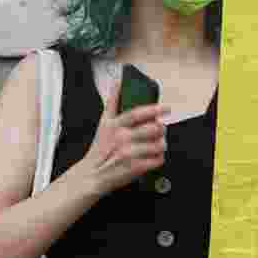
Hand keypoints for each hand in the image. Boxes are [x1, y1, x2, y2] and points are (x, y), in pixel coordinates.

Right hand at [80, 80, 169, 194]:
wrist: (90, 175)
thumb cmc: (100, 149)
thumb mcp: (103, 123)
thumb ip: (113, 102)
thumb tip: (118, 82)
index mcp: (115, 126)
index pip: (136, 114)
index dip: (153, 109)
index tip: (166, 108)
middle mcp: (122, 138)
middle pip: (153, 129)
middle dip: (161, 129)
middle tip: (160, 130)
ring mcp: (129, 154)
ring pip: (158, 145)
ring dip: (161, 144)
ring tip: (157, 145)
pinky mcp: (135, 168)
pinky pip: (157, 160)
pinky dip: (159, 158)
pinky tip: (153, 156)